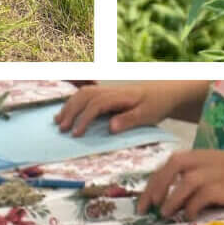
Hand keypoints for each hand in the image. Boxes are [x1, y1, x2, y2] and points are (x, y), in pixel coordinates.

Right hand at [56, 82, 189, 134]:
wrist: (165, 92)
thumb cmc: (157, 104)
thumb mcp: (148, 115)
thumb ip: (129, 120)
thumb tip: (110, 128)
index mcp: (120, 96)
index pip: (96, 105)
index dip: (84, 119)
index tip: (76, 134)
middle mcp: (110, 91)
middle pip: (84, 97)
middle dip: (71, 112)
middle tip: (62, 129)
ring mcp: (107, 90)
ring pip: (82, 95)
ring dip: (69, 107)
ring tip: (58, 122)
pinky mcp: (106, 94)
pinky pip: (85, 95)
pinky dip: (73, 103)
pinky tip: (65, 113)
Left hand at [139, 148, 223, 220]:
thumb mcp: (214, 166)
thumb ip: (194, 175)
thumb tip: (173, 196)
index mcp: (197, 156)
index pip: (167, 166)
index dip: (152, 184)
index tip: (144, 201)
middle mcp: (201, 162)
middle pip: (169, 171)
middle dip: (154, 190)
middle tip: (146, 208)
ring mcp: (212, 174)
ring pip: (182, 185)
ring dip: (170, 201)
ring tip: (164, 214)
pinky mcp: (221, 188)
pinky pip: (199, 199)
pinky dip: (190, 208)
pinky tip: (188, 216)